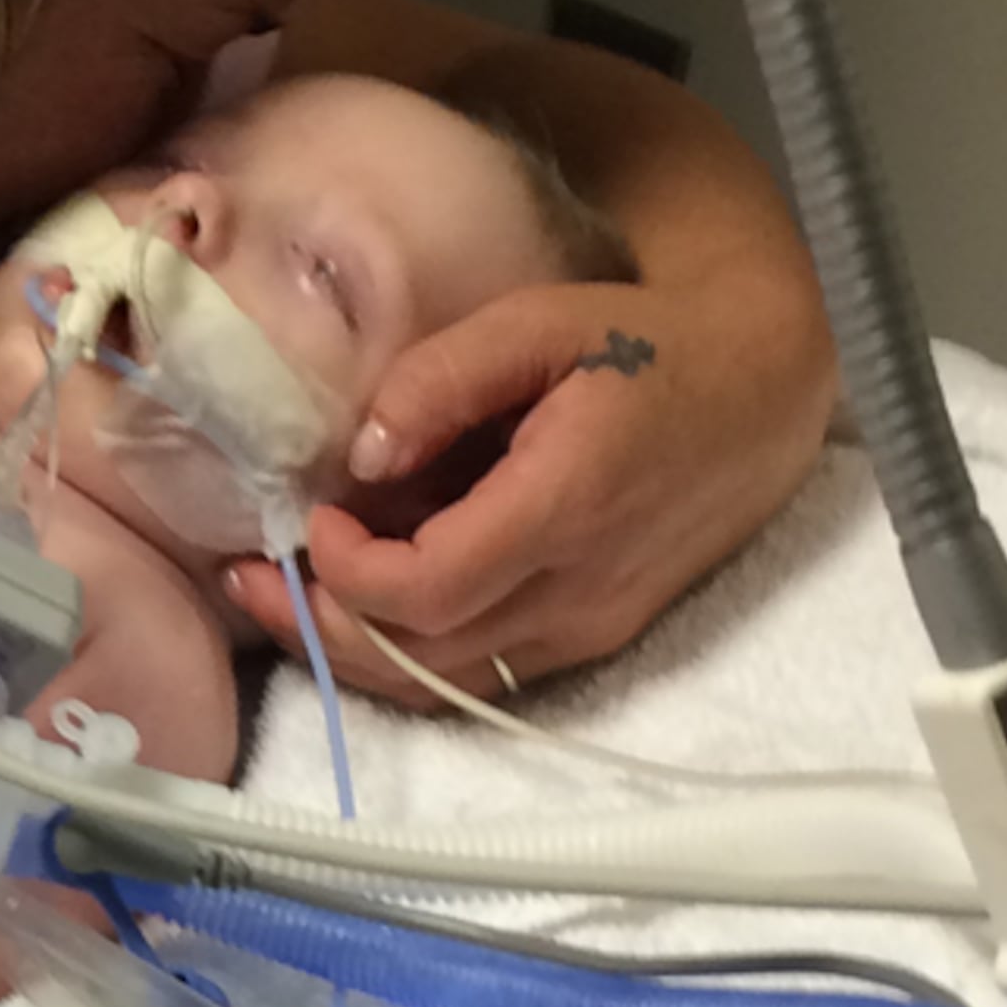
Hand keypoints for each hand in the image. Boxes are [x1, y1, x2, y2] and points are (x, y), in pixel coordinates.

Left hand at [223, 275, 832, 703]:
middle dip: (318, 625)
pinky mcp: (593, 637)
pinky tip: (353, 610)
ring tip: (274, 598)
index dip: (349, 569)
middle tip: (246, 574)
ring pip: (446, 683)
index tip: (313, 515)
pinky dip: (404, 656)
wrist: (761, 392)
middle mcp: (581, 589)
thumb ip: (440, 380)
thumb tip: (358, 454)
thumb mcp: (538, 323)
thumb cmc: (644, 343)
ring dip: (351, 651)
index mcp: (568, 505)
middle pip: (423, 655)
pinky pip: (480, 676)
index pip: (431, 588)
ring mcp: (591, 626)